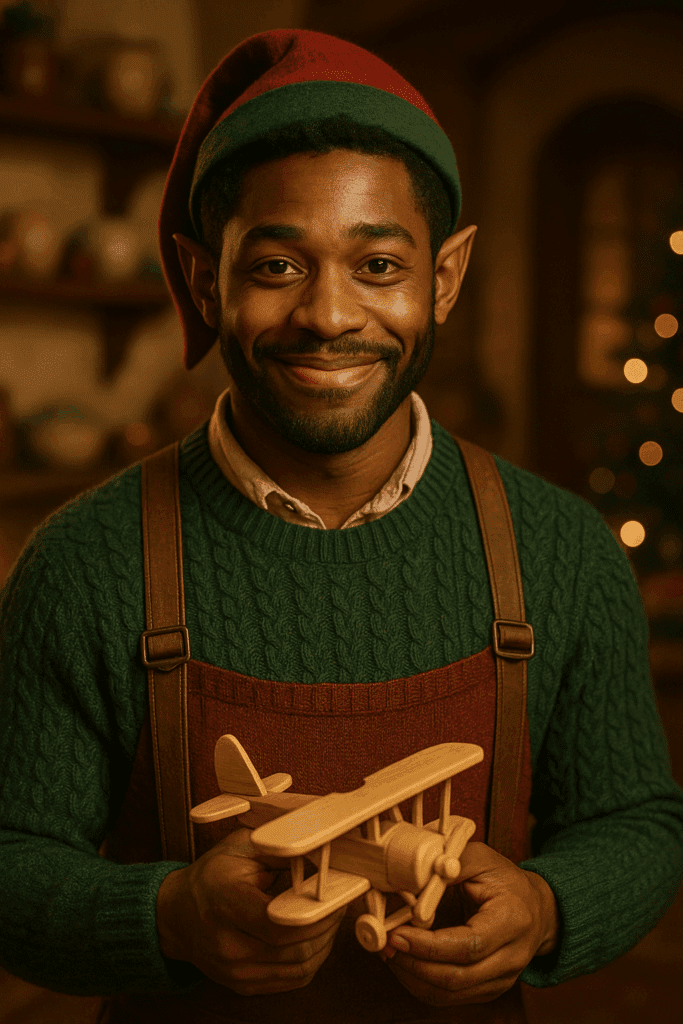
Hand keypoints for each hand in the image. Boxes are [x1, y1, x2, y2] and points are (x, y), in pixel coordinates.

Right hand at [156, 828, 344, 994]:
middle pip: (296, 949)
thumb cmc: (211, 876)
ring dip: (325, 943)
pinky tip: (317, 937)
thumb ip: (278, 849)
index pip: (282, 923)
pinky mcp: (244, 985)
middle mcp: (228, 945)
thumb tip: (319, 850)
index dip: (318, 913)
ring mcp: (235, 971)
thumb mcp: (239, 848)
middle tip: (342, 903)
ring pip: (299, 968)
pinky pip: (291, 979)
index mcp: (226, 904)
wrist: (176, 915)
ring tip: (332, 918)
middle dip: (328, 925)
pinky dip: (312, 959)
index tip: (338, 894)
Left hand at [381, 841, 558, 1006]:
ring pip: (451, 993)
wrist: (536, 908)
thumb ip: (449, 864)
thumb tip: (414, 875)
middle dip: (415, 964)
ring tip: (389, 954)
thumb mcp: (480, 859)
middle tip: (386, 945)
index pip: (468, 945)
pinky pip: (451, 998)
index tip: (398, 934)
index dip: (428, 945)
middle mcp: (512, 957)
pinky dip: (422, 984)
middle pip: (458, 977)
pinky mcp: (490, 989)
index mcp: (512, 921)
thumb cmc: (504, 880)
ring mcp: (503, 979)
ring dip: (414, 977)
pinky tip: (406, 964)